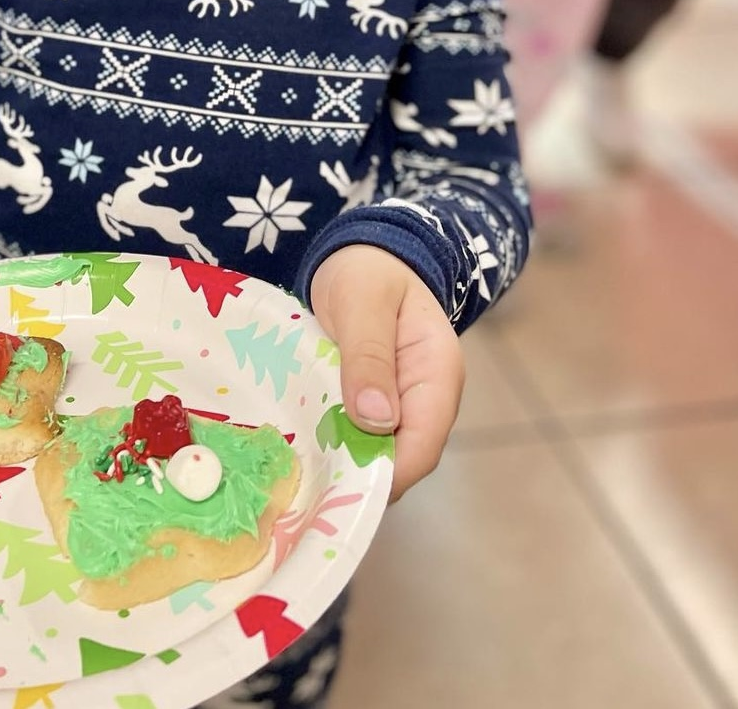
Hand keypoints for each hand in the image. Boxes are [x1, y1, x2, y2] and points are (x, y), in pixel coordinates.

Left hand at [310, 245, 463, 500]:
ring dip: (344, 463)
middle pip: (402, 459)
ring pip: (379, 453)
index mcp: (438, 375)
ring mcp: (403, 405)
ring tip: (298, 471)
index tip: (338, 484)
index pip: (423, 445)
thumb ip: (370, 356)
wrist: (363, 254)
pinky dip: (336, 445)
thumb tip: (377, 421)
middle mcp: (427, 399)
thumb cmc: (366, 272)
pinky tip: (303, 449)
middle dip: (360, 475)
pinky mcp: (378, 406)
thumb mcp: (363, 303)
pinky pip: (361, 437)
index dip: (386, 472)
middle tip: (306, 482)